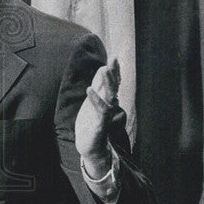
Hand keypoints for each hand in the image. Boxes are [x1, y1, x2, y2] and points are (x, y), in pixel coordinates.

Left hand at [74, 57, 120, 175]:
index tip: (114, 57)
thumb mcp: (93, 100)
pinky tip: (89, 89)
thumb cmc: (91, 122)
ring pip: (110, 96)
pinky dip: (96, 99)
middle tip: (113, 59)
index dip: (115, 71)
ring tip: (104, 69)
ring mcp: (106, 115)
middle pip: (114, 87)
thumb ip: (98, 86)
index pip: (113, 83)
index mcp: (107, 99)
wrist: (89, 145)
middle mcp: (109, 106)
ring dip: (107, 83)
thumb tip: (103, 68)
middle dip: (114, 73)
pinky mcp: (100, 124)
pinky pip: (101, 111)